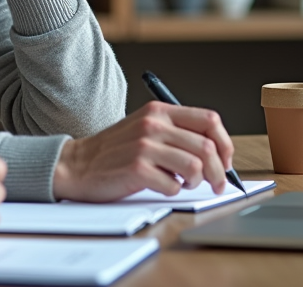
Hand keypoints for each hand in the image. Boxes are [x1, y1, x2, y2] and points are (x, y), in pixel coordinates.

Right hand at [51, 101, 234, 202]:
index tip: (226, 160)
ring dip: (197, 181)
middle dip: (219, 171)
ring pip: (195, 166)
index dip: (225, 143)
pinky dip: (175, 191)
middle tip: (217, 184)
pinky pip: (173, 185)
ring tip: (186, 184)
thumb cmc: (116, 150)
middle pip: (207, 147)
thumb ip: (176, 132)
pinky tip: (163, 186)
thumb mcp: (145, 128)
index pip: (209, 120)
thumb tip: (217, 153)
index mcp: (159, 111)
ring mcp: (144, 146)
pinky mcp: (136, 169)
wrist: (77, 164)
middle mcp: (154, 124)